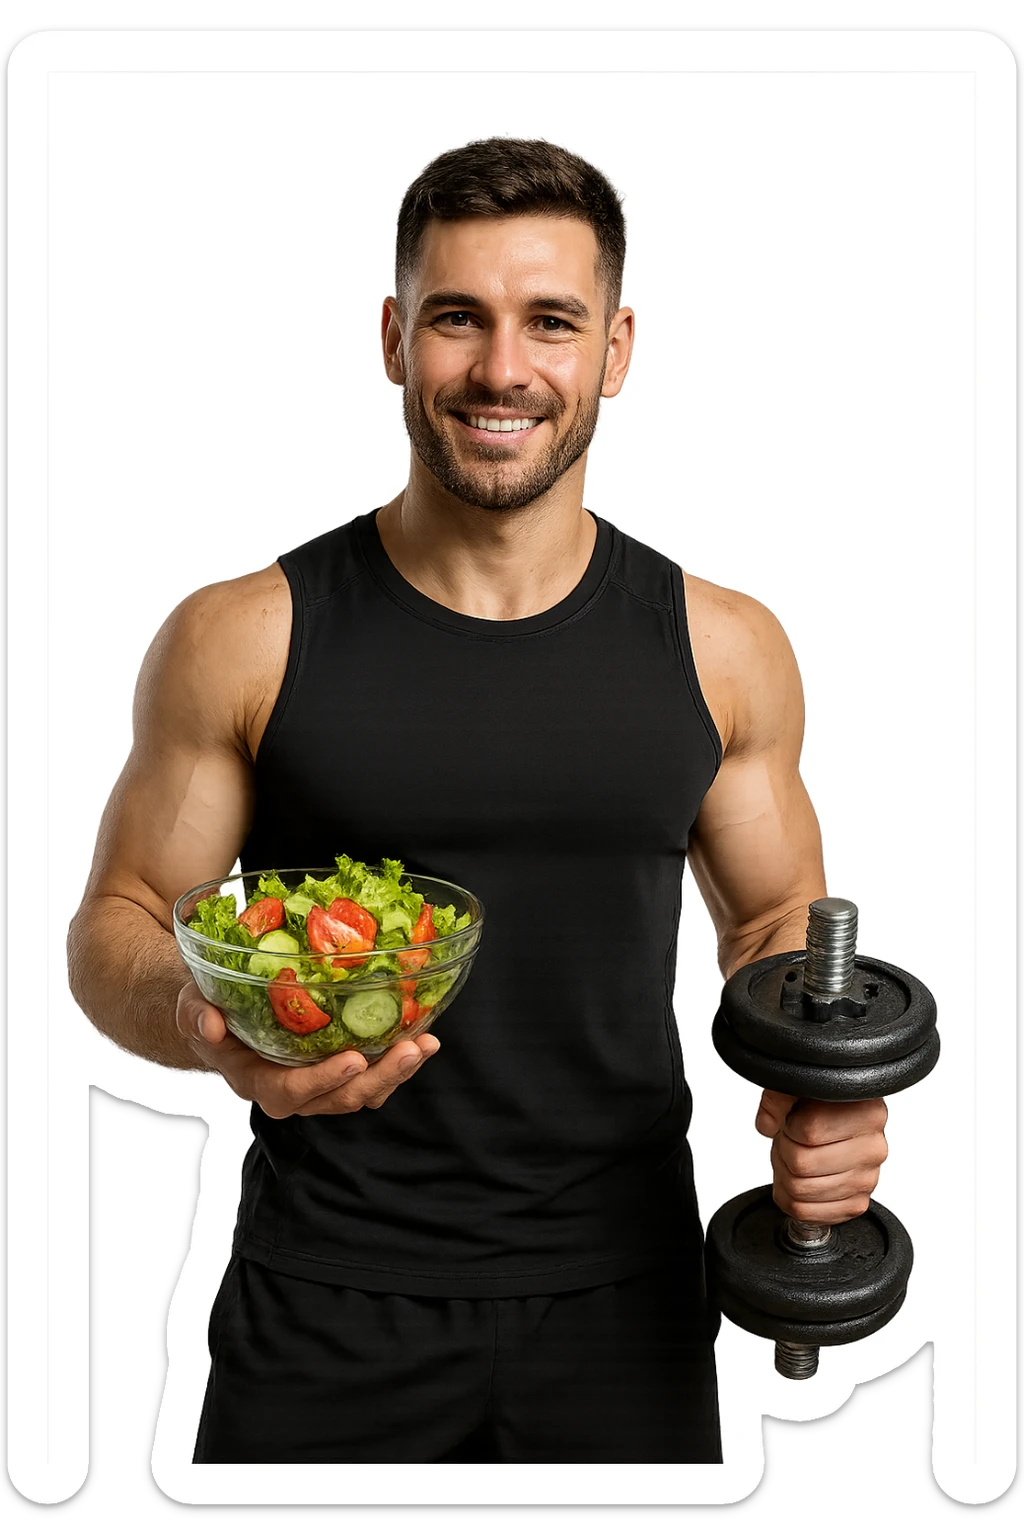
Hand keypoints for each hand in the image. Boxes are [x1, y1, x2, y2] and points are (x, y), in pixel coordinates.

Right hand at [175, 980, 438, 1117]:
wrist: (223, 1015)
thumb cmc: (209, 1011)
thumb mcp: (192, 1008)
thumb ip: (197, 1017)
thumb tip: (210, 1025)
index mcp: (258, 1081)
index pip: (290, 1093)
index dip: (321, 1081)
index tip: (351, 1060)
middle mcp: (295, 1090)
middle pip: (341, 1098)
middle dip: (379, 1077)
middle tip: (411, 1050)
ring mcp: (321, 1082)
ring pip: (364, 1091)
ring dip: (398, 1071)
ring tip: (427, 1044)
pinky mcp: (339, 1068)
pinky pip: (373, 1073)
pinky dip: (399, 1059)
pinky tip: (424, 1035)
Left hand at [755, 1091, 887, 1223]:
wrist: (840, 1124)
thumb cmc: (820, 1106)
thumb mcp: (798, 1086)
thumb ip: (777, 1098)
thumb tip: (767, 1125)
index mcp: (868, 1113)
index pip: (809, 1131)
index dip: (789, 1126)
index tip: (794, 1120)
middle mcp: (874, 1148)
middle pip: (801, 1164)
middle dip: (783, 1151)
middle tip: (790, 1141)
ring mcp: (868, 1179)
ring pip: (799, 1190)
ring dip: (785, 1174)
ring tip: (795, 1157)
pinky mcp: (856, 1203)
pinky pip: (806, 1213)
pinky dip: (791, 1198)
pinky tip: (799, 1178)